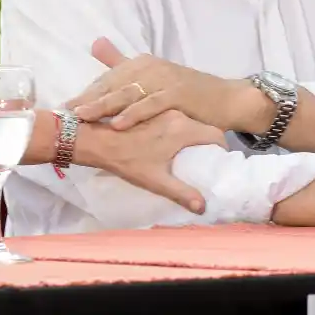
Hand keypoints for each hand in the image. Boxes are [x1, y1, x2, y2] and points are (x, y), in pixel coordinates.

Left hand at [68, 38, 248, 131]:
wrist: (226, 100)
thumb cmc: (187, 94)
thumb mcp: (153, 79)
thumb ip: (122, 62)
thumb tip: (95, 43)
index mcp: (141, 63)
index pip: (107, 79)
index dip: (86, 93)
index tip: (64, 107)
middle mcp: (149, 67)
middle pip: (112, 85)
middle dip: (87, 99)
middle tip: (65, 113)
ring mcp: (163, 79)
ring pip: (127, 94)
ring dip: (103, 106)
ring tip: (82, 117)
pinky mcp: (177, 93)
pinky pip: (150, 105)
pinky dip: (134, 114)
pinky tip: (117, 124)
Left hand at [79, 109, 227, 214]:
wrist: (94, 139)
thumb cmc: (125, 160)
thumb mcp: (155, 180)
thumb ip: (182, 193)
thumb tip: (203, 207)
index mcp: (182, 128)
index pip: (215, 134)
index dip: (221, 146)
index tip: (218, 157)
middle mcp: (175, 113)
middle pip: (201, 124)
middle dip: (206, 138)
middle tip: (204, 155)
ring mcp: (160, 108)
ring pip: (186, 117)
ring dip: (191, 130)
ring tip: (187, 147)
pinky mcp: (148, 107)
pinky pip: (170, 113)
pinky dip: (175, 123)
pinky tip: (168, 136)